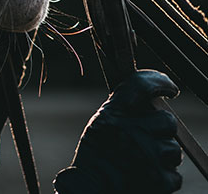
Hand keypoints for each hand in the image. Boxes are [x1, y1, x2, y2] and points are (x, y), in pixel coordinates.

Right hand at [54, 70, 182, 193]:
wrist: (90, 191)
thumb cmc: (97, 157)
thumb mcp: (101, 126)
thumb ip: (124, 110)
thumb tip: (156, 99)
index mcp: (112, 115)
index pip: (140, 85)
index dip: (159, 82)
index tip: (169, 88)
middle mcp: (129, 132)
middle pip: (168, 121)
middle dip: (162, 132)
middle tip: (147, 142)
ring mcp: (145, 156)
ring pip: (173, 149)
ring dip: (163, 158)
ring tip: (141, 165)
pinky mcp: (158, 180)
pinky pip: (174, 175)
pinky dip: (163, 180)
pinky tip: (144, 180)